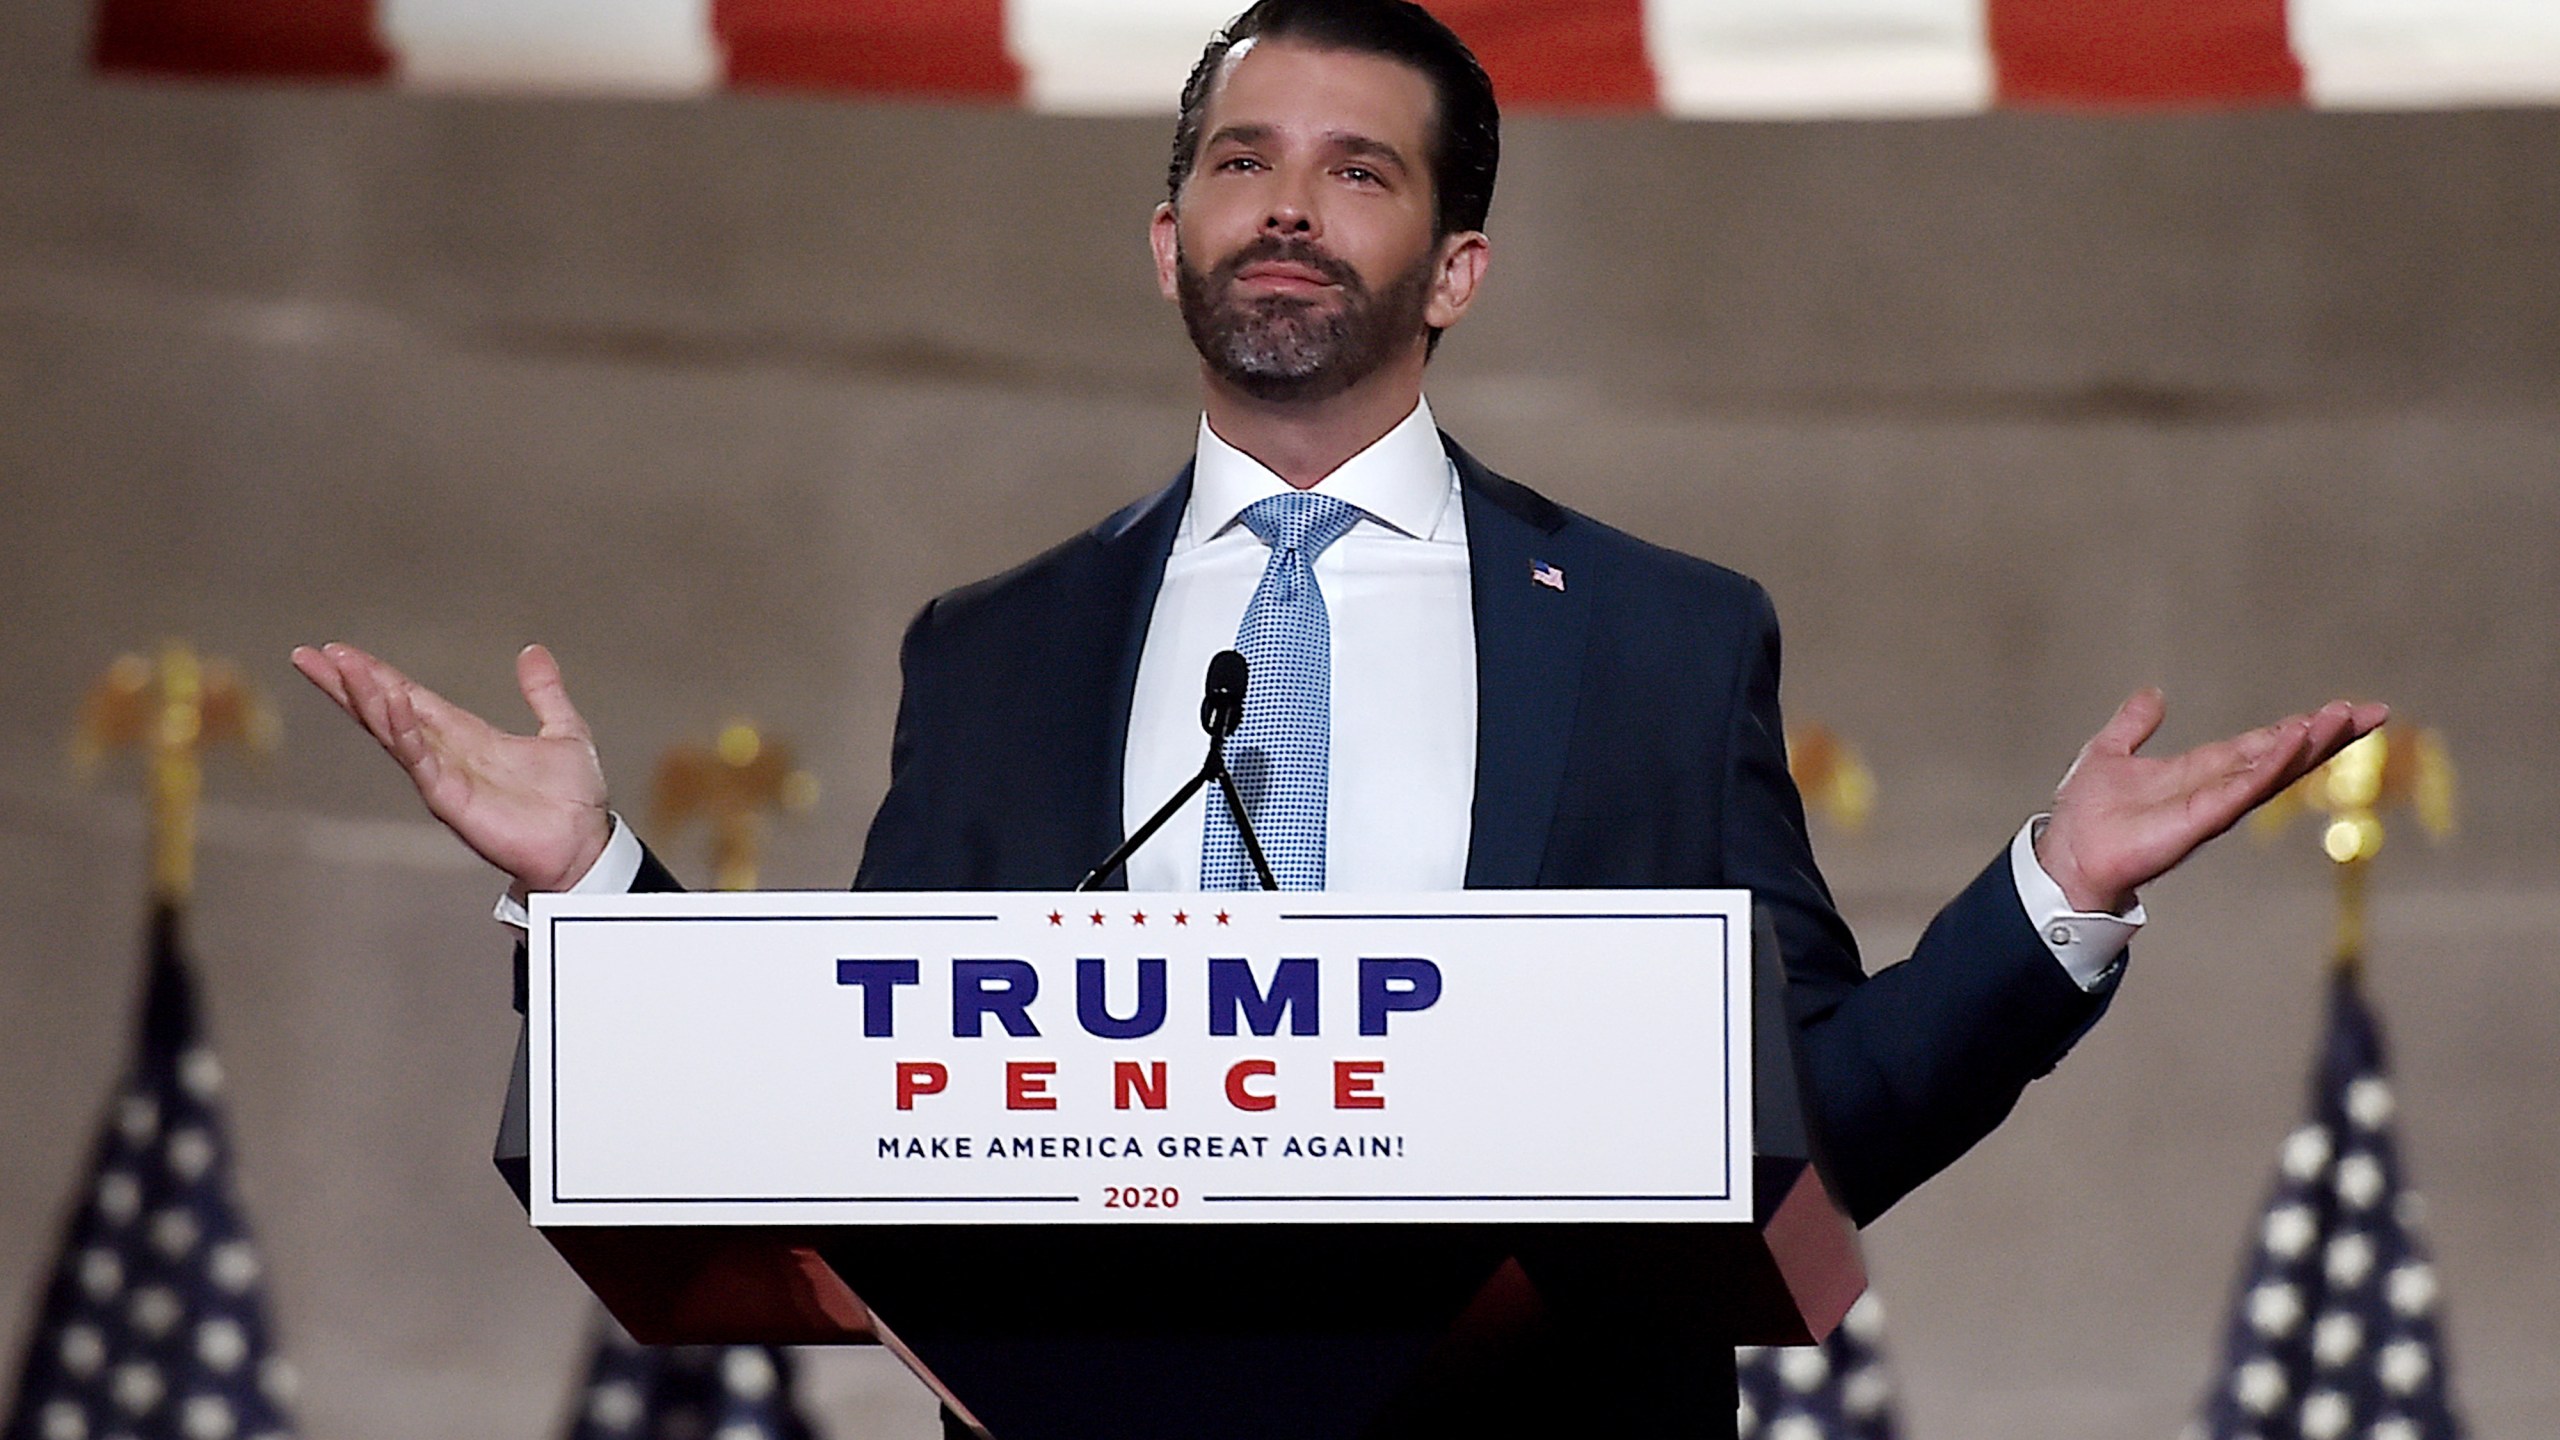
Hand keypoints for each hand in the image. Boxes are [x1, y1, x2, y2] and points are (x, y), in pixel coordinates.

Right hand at [290, 642, 612, 896]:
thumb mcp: (563, 730)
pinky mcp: (451, 800)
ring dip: (367, 699)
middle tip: (309, 656)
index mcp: (466, 736)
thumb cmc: (572, 800)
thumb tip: (533, 651)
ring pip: (394, 732)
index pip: (408, 698)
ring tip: (339, 668)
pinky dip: (405, 732)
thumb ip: (544, 692)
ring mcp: (444, 777)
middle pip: (384, 712)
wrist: (585, 845)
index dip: (375, 675)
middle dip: (348, 684)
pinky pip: (421, 760)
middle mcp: (446, 755)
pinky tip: (389, 705)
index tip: (338, 652)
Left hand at [2035, 689, 2388, 913]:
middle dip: (2327, 735)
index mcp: (2202, 770)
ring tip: (2345, 717)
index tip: (2341, 708)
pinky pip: (2243, 789)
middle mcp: (2217, 787)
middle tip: (2373, 711)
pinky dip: (2269, 765)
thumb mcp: (2110, 752)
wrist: (2067, 854)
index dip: (2300, 727)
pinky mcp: (2201, 819)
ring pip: (2275, 770)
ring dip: (2310, 744)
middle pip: (2285, 756)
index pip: (2263, 744)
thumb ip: (2134, 725)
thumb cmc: (2087, 815)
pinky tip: (2295, 742)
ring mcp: (2214, 805)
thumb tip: (2152, 695)